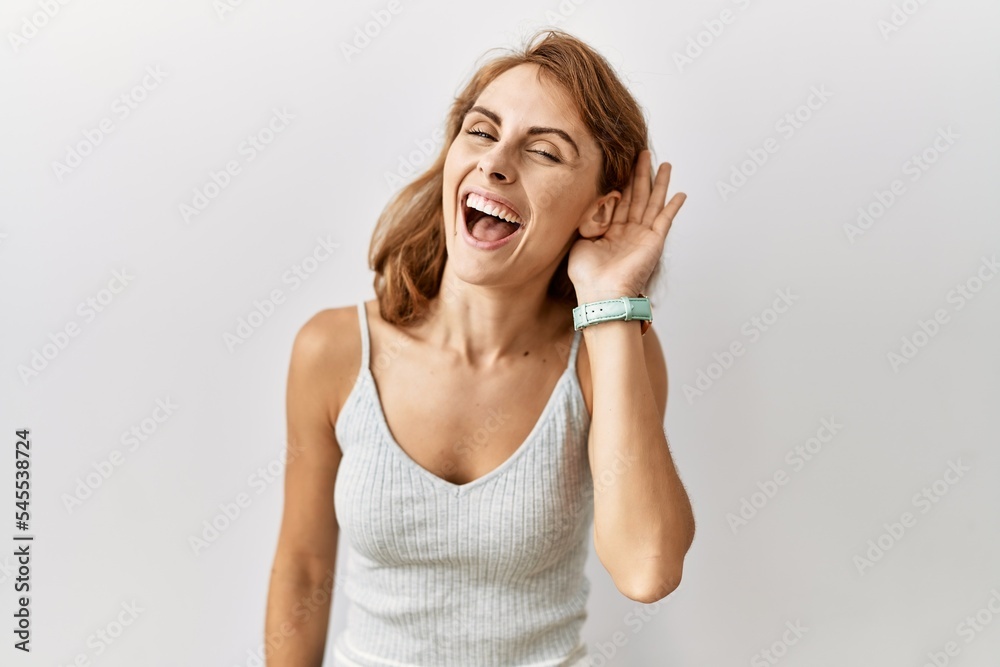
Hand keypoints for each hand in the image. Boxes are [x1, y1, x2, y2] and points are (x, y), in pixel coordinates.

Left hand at [567, 150, 686, 301]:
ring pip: (652, 202)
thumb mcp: (580, 241)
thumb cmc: (587, 274)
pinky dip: (673, 207)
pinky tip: (681, 194)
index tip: (622, 163)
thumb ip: (586, 222)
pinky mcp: (654, 241)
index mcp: (609, 232)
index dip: (621, 181)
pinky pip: (665, 220)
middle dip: (640, 174)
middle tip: (643, 153)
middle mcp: (627, 232)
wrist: (601, 293)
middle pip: (636, 196)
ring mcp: (642, 236)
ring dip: (659, 183)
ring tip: (665, 164)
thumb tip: (586, 205)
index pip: (618, 200)